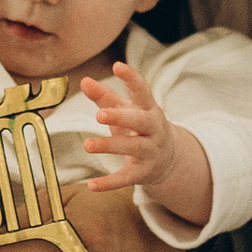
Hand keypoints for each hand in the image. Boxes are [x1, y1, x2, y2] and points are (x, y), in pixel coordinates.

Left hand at [76, 59, 167, 190]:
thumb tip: (83, 81)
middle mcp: (154, 129)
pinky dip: (109, 183)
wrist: (167, 159)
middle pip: (139, 120)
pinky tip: (91, 185)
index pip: (143, 91)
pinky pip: (126, 178)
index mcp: (149, 109)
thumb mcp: (126, 110)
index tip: (117, 66)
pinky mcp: (143, 173)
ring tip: (87, 145)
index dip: (132, 78)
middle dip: (120, 117)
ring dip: (109, 146)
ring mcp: (150, 151)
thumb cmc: (139, 127)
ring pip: (132, 147)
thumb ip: (104, 97)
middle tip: (99, 115)